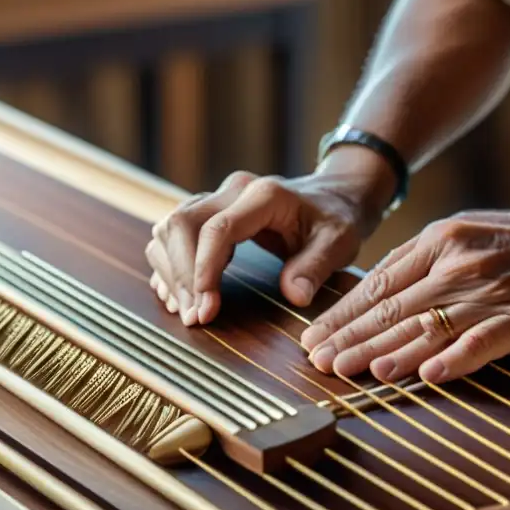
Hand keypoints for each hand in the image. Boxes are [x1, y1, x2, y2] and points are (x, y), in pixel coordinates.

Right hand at [145, 154, 393, 325]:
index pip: (217, 228)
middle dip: (181, 275)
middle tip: (194, 318)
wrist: (334, 198)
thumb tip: (295, 295)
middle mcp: (232, 191)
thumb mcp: (339, 242)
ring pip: (170, 228)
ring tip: (188, 311)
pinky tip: (181, 296)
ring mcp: (216, 199)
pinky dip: (170, 266)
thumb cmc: (337, 219)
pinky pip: (173, 235)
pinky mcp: (209, 214)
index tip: (206, 309)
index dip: (203, 269)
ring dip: (171, 272)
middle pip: (182, 223)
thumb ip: (316, 266)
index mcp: (263, 194)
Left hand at [298, 208, 509, 383]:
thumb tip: (376, 293)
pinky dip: (455, 359)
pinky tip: (428, 376)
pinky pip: (482, 340)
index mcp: (440, 240)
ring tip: (356, 370)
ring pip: (428, 325)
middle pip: (394, 307)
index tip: (314, 337)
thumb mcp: (469, 237)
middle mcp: (458, 262)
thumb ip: (425, 262)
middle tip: (320, 362)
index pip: (379, 283)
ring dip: (388, 352)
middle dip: (351, 338)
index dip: (343, 314)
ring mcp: (490, 289)